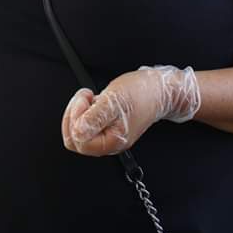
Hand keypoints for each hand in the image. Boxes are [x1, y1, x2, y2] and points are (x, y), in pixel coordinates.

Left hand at [61, 65, 200, 156]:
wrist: (158, 89)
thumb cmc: (142, 94)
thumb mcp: (114, 101)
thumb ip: (94, 118)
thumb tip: (77, 131)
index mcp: (112, 142)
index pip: (78, 142)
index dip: (75, 120)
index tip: (84, 101)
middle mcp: (109, 143)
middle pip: (75, 140)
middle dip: (74, 116)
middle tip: (84, 99)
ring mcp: (108, 135)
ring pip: (79, 132)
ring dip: (79, 112)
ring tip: (90, 98)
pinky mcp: (107, 126)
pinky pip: (87, 125)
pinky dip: (85, 111)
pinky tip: (94, 101)